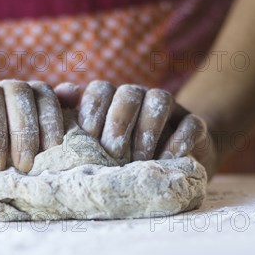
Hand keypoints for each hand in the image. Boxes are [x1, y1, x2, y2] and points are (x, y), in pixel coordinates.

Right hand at [0, 80, 65, 188]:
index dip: (50, 118)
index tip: (52, 148)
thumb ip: (52, 123)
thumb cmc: (3, 162)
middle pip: (18, 92)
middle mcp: (2, 91)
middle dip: (24, 130)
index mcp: (27, 99)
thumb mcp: (31, 150)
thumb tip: (75, 91)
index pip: (44, 94)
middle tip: (24, 165)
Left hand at [76, 80, 218, 177]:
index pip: (99, 90)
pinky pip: (190, 122)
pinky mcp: (195, 124)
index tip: (88, 138)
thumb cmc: (124, 158)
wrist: (174, 164)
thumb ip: (78, 130)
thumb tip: (60, 107)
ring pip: (159, 99)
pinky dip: (179, 140)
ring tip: (140, 159)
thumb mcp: (99, 147)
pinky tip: (167, 159)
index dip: (92, 111)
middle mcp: (140, 98)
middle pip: (127, 93)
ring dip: (147, 129)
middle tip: (113, 153)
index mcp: (113, 101)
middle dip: (118, 123)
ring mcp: (170, 110)